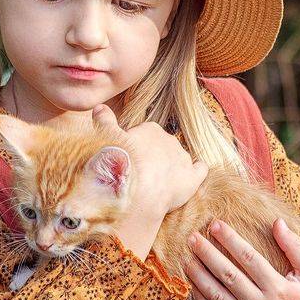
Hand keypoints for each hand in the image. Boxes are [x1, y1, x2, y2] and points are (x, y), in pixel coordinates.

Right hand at [91, 104, 208, 214]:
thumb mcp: (107, 138)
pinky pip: (199, 170)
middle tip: (140, 173)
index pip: (144, 135)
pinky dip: (196, 171)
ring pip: (178, 158)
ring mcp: (183, 158)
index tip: (128, 159)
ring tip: (157, 183)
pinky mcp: (192, 177)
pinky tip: (191, 177)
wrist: (137, 193)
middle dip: (153, 158)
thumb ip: (104, 120)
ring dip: (171, 167)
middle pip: (161, 147)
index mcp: (151, 129)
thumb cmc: (120, 164)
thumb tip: (99, 106)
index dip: (135, 147)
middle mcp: (170, 140)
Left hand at [184, 215, 299, 299]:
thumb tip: (278, 223)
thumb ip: (296, 248)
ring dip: (199, 276)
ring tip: (186, 258)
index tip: (215, 224)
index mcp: (279, 289)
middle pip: (228, 275)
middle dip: (208, 254)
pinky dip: (201, 299)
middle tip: (193, 237)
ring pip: (217, 296)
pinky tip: (191, 284)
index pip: (249, 258)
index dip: (230, 239)